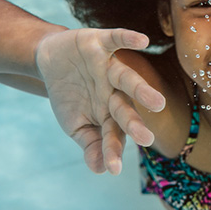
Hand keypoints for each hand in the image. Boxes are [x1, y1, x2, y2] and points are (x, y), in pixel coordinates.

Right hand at [35, 28, 164, 174]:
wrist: (51, 59)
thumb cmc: (70, 95)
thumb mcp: (74, 123)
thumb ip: (90, 144)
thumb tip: (100, 170)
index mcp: (108, 112)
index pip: (113, 133)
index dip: (112, 150)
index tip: (113, 170)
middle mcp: (113, 91)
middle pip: (125, 107)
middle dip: (134, 123)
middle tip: (147, 139)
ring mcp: (108, 67)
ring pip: (126, 78)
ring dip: (141, 89)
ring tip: (159, 103)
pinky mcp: (101, 43)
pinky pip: (117, 39)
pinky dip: (128, 38)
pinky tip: (143, 41)